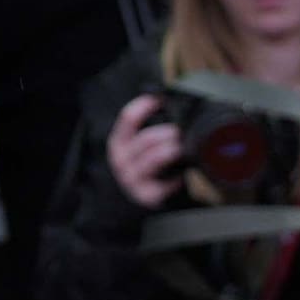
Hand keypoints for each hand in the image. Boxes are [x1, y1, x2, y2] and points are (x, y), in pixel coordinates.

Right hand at [106, 91, 185, 207]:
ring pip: (154, 158)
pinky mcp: (146, 195)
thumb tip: (169, 104)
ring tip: (181, 148)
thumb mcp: (142, 145)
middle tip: (180, 132)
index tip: (160, 100)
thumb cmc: (147, 167)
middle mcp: (121, 160)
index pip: (128, 117)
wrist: (146, 199)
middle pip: (146, 138)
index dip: (145, 105)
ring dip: (171, 150)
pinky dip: (176, 177)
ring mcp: (132, 178)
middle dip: (167, 132)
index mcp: (118, 141)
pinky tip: (180, 175)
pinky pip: (165, 182)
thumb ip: (150, 126)